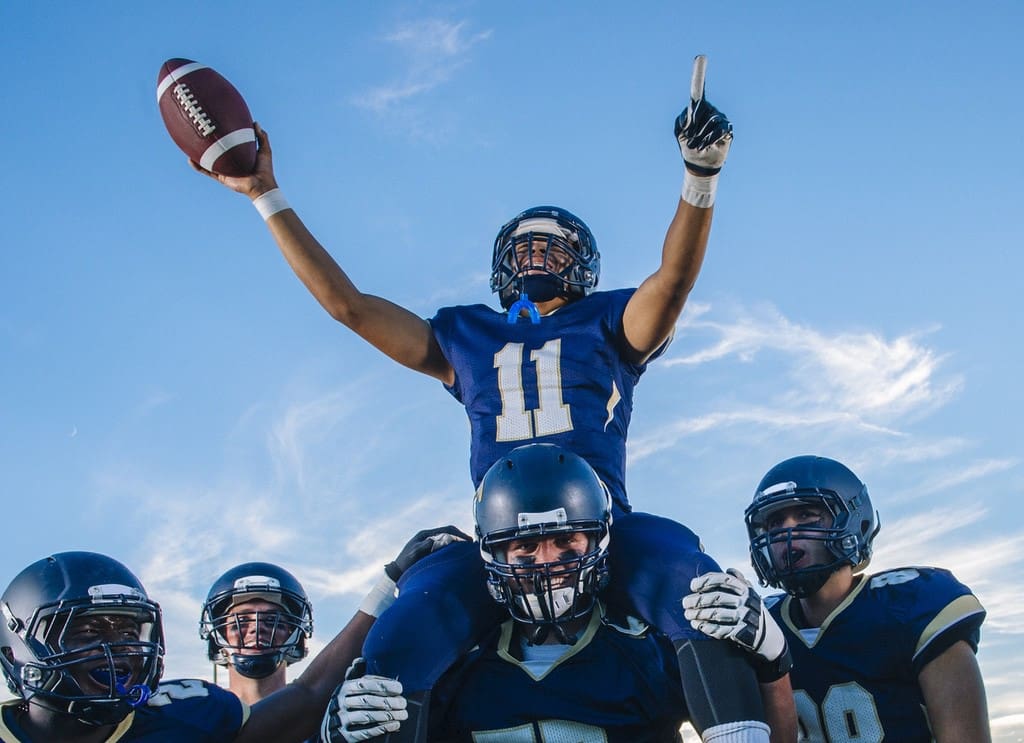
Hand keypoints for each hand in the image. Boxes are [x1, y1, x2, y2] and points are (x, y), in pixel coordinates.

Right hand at [189, 121, 278, 199]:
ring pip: (208, 160)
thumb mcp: (265, 149)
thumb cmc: (265, 169)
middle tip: (199, 131)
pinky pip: (207, 171)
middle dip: (207, 142)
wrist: (262, 185)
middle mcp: (230, 161)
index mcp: (239, 155)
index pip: (228, 143)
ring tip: (188, 145)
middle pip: (216, 150)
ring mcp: (224, 169)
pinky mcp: (221, 177)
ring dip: (198, 154)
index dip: (222, 135)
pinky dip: (198, 166)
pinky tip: (190, 159)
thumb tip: (255, 122)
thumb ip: (261, 137)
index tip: (215, 125)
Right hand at [320, 658, 407, 742]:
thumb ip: (356, 675)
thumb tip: (360, 659)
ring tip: (403, 714)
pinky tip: (395, 725)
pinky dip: (381, 729)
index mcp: (344, 688)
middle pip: (368, 700)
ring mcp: (340, 720)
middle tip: (404, 702)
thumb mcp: (348, 688)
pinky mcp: (343, 736)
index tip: (400, 688)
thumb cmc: (346, 703)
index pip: (366, 684)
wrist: (330, 728)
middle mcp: (340, 703)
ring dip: (388, 715)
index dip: (384, 685)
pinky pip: (364, 732)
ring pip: (367, 716)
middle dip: (389, 701)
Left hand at [384, 525, 471, 581]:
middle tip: (471, 545)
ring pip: (447, 538)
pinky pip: (444, 545)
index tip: (468, 541)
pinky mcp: (428, 550)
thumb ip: (427, 545)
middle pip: (449, 532)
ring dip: (457, 542)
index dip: (459, 534)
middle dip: (460, 537)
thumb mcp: (415, 553)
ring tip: (467, 549)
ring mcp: (428, 542)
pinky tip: (457, 554)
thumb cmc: (404, 564)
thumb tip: (441, 539)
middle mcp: (427, 536)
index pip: (447, 529)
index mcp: (425, 535)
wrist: (395, 573)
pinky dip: (452, 547)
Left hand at [674, 55, 732, 175]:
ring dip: (700, 137)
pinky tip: (706, 146)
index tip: (700, 57)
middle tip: (689, 140)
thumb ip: (682, 120)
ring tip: (697, 146)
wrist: (699, 163)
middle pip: (701, 110)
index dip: (699, 74)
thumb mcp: (679, 132)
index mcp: (697, 108)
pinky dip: (710, 139)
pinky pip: (720, 130)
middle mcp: (711, 110)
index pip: (698, 89)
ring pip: (711, 121)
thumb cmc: (687, 144)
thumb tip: (691, 115)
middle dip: (692, 127)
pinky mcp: (728, 130)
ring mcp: (721, 119)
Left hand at [682, 568, 785, 663]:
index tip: (692, 585)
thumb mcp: (750, 592)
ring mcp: (744, 617)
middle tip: (685, 603)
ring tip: (688, 615)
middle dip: (697, 600)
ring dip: (699, 614)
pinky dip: (708, 627)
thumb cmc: (752, 609)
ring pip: (717, 614)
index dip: (706, 581)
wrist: (768, 634)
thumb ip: (739, 580)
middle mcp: (745, 601)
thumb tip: (729, 569)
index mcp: (744, 588)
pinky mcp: (742, 631)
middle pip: (717, 598)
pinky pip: (722, 629)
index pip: (723, 580)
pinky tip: (698, 625)